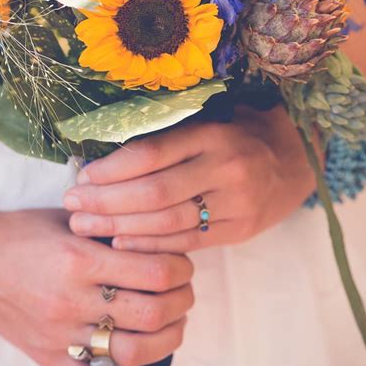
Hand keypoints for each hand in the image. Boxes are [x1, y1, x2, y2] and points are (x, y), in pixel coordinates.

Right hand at [0, 173, 193, 365]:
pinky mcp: (49, 358)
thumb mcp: (69, 218)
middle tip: (184, 290)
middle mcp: (72, 301)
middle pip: (151, 313)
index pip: (153, 272)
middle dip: (181, 302)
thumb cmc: (22, 231)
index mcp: (80, 260)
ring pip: (133, 352)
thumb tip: (158, 236)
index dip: (181, 268)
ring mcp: (60, 335)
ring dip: (169, 339)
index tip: (183, 263)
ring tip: (175, 323)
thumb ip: (110, 228)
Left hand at [64, 106, 315, 253]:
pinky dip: (152, 245)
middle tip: (72, 206)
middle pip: (154, 192)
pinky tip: (121, 242)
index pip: (150, 154)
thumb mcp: (207, 120)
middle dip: (106, 202)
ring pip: (168, 222)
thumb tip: (106, 155)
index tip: (81, 176)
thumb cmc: (237, 132)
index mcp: (211, 133)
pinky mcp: (241, 229)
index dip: (111, 169)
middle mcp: (225, 167)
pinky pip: (189, 242)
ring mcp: (236, 202)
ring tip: (86, 226)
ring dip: (120, 226)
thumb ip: (167, 136)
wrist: (294, 158)